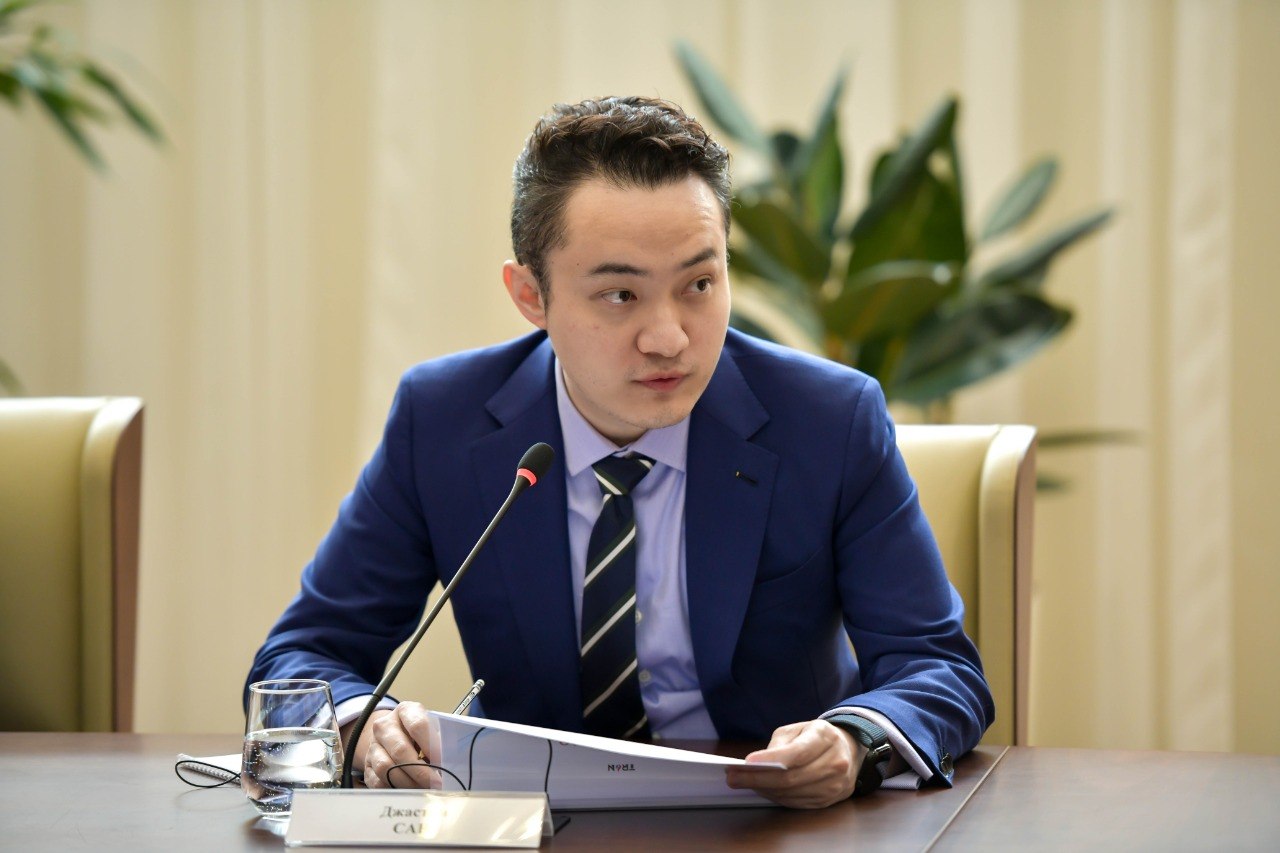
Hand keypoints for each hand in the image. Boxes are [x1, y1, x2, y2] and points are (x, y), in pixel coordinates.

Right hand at [343, 701, 438, 788]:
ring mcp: (373, 745)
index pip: (418, 726)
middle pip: (401, 749)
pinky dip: (395, 789)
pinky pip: (378, 781)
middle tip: (437, 783)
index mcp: (406, 711)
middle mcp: (385, 726)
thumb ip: (443, 739)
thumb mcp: (433, 728)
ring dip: (408, 783)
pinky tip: (409, 792)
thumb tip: (454, 760)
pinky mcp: (367, 765)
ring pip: (386, 767)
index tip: (444, 762)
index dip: (432, 746)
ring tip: (424, 790)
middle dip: (421, 771)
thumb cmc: (421, 733)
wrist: (394, 735)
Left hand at [724, 719, 866, 808]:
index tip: (747, 762)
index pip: (796, 753)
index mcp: (825, 737)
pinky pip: (798, 803)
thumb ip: (780, 744)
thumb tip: (758, 763)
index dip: (770, 759)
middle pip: (791, 778)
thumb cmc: (817, 737)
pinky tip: (763, 790)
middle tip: (734, 778)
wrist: (848, 750)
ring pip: (793, 794)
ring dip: (765, 790)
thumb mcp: (799, 728)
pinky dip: (777, 798)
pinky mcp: (830, 800)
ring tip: (744, 783)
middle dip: (759, 779)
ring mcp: (834, 785)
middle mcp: (835, 762)